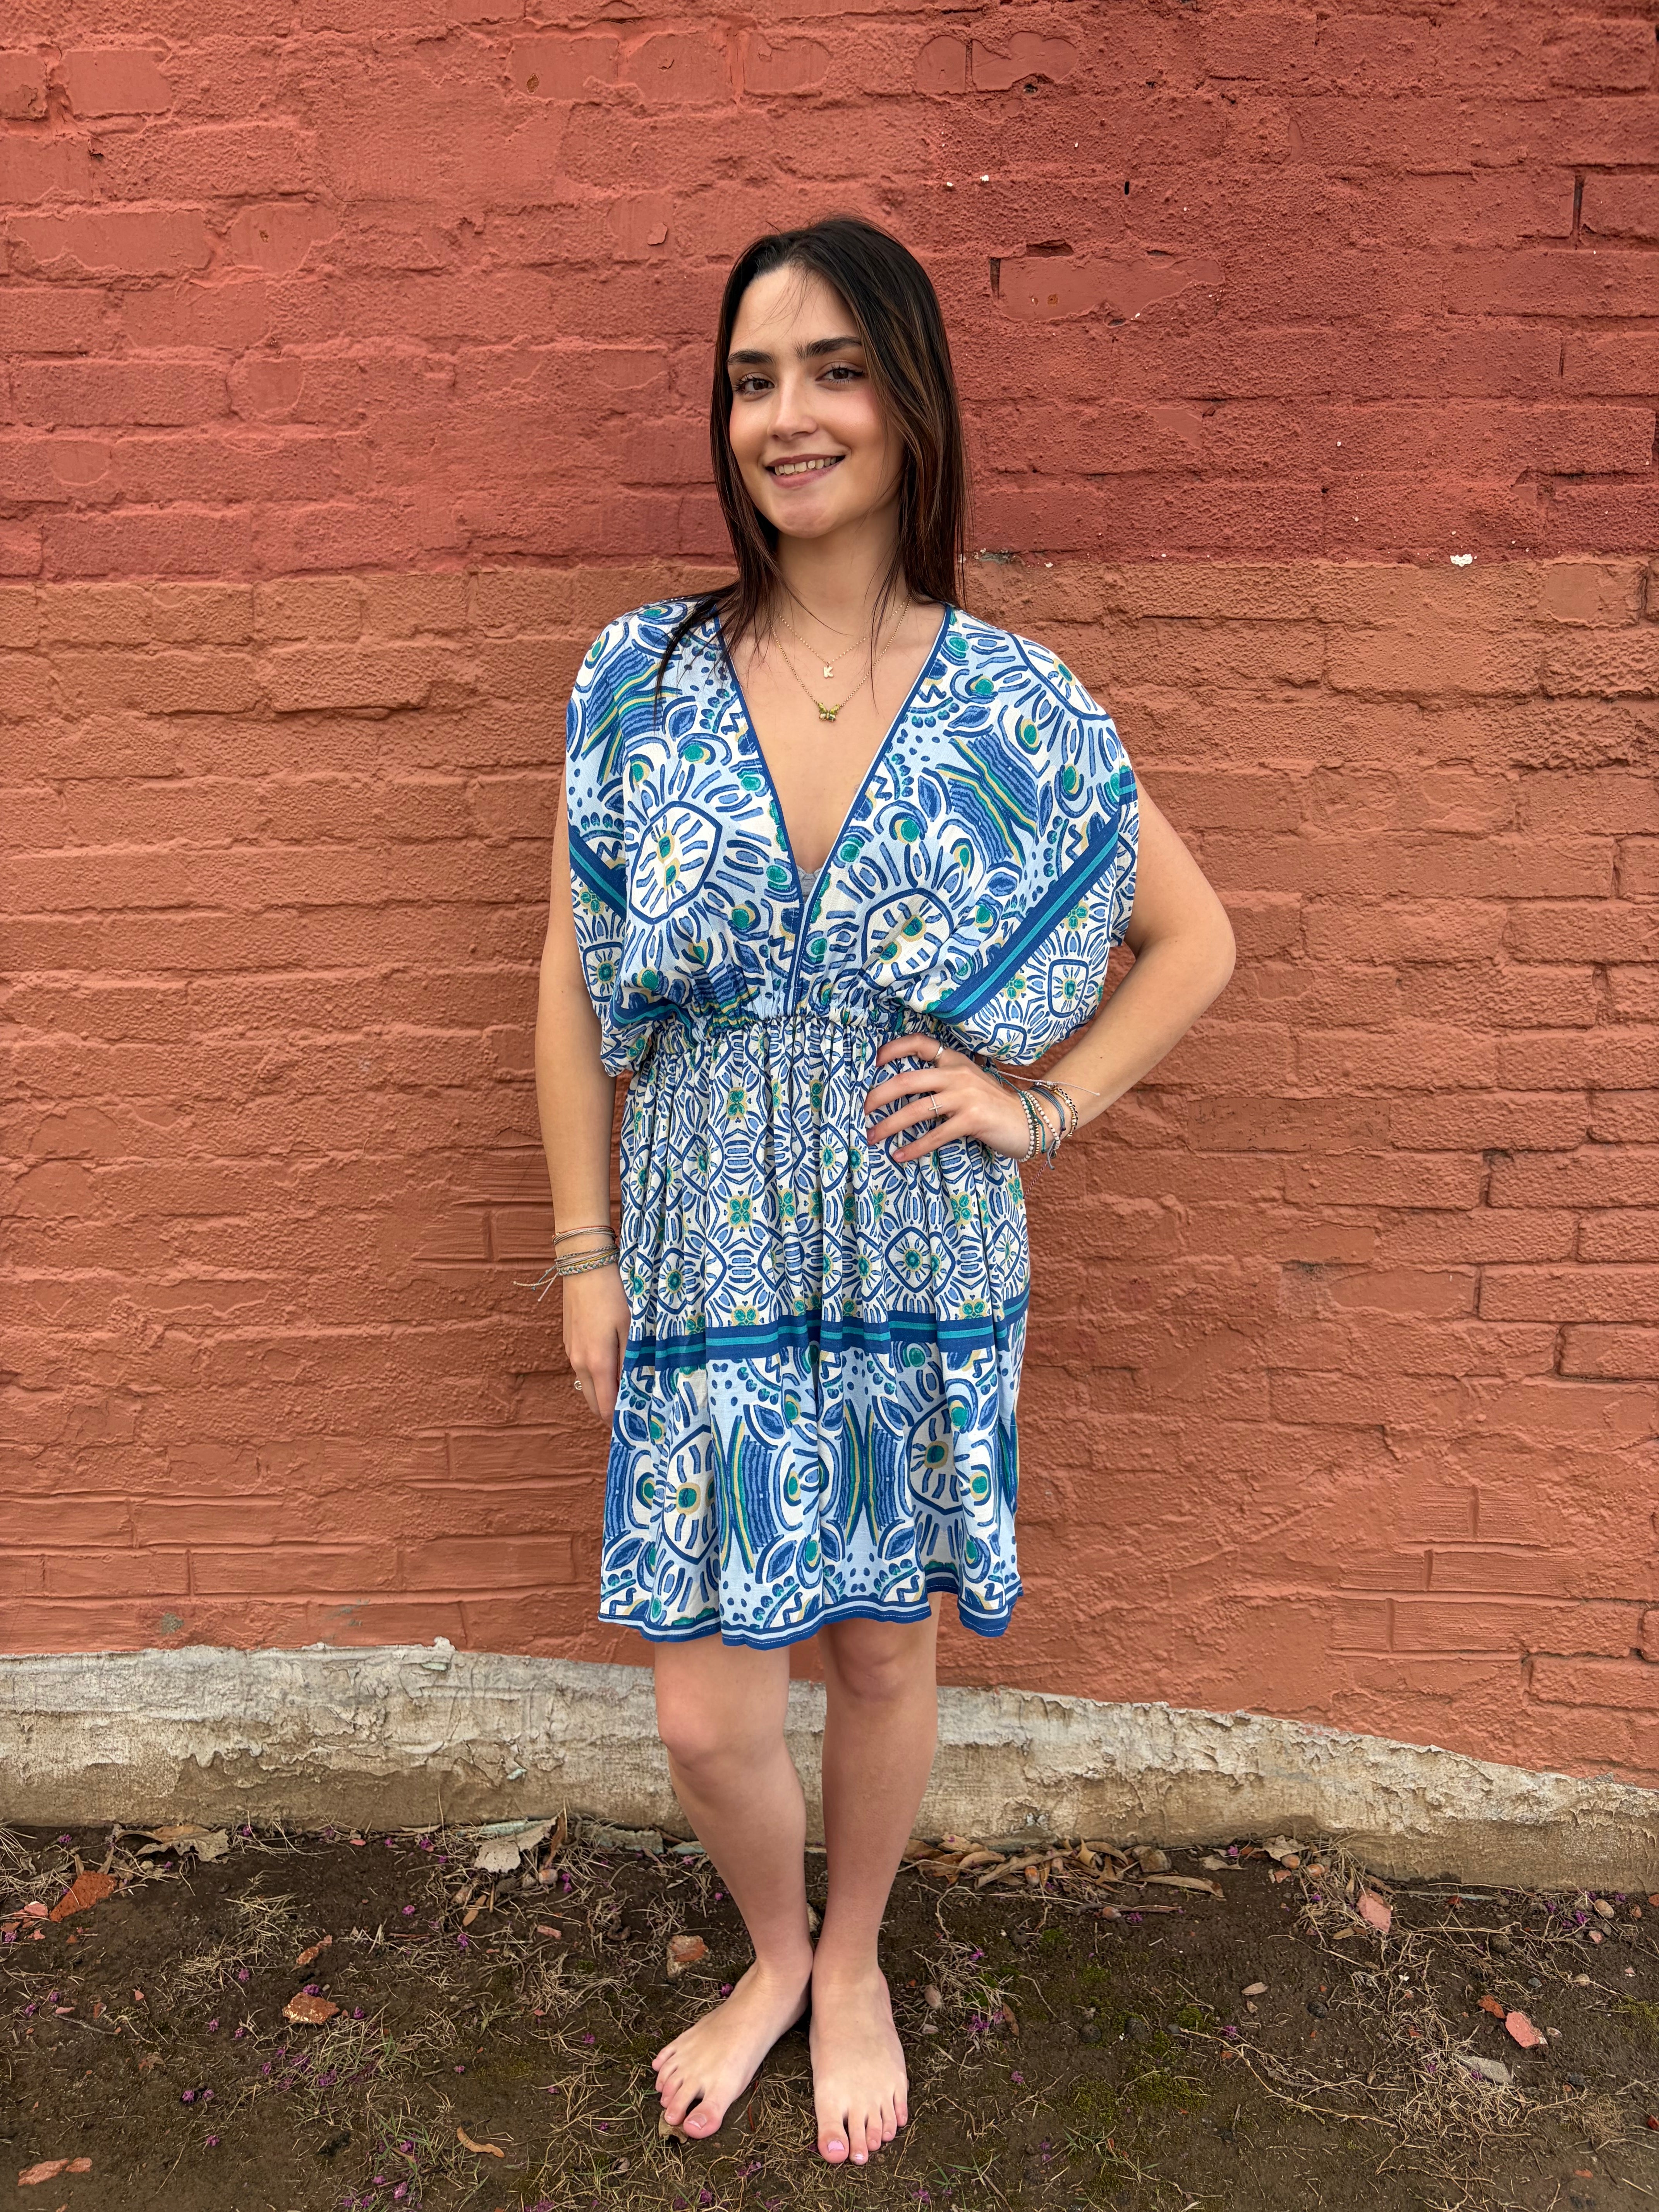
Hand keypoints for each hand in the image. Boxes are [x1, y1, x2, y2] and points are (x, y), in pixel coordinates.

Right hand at [563, 1263, 630, 1421]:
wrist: (584, 1266)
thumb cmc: (612, 1295)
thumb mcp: (631, 1327)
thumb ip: (632, 1361)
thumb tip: (635, 1390)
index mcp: (596, 1363)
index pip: (606, 1408)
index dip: (620, 1421)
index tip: (639, 1423)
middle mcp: (579, 1363)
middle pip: (594, 1403)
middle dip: (612, 1411)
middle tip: (636, 1409)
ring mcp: (571, 1352)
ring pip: (588, 1386)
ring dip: (605, 1392)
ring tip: (628, 1387)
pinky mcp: (569, 1341)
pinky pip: (583, 1369)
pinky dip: (597, 1376)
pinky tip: (613, 1364)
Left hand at [863, 1034, 1048, 1164]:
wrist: (1030, 1121)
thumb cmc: (992, 1105)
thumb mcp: (968, 1083)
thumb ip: (942, 1080)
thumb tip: (902, 1091)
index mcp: (955, 1061)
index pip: (921, 1043)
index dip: (895, 1049)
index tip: (876, 1062)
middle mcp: (958, 1074)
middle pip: (908, 1079)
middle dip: (879, 1095)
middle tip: (862, 1109)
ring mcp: (966, 1096)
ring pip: (917, 1109)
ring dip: (890, 1125)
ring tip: (872, 1136)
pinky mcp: (973, 1119)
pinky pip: (936, 1135)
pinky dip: (915, 1147)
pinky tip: (899, 1156)